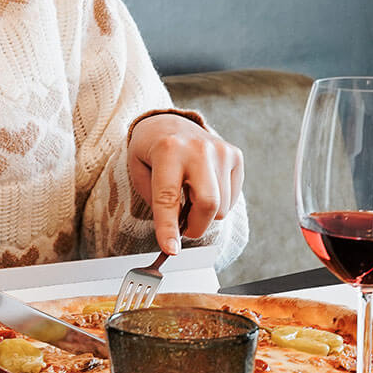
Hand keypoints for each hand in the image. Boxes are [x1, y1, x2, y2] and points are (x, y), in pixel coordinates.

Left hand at [128, 113, 243, 254]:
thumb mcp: (138, 171)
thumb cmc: (151, 150)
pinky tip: (202, 187)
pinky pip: (232, 198)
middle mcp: (198, 149)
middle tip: (182, 228)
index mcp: (167, 150)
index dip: (168, 228)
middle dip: (195, 227)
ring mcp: (221, 151)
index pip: (168, 197)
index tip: (170, 249)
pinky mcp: (235, 156)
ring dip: (204, 214)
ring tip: (189, 197)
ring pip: (221, 207)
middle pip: (208, 204)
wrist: (170, 123)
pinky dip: (218, 203)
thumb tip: (175, 234)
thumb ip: (155, 201)